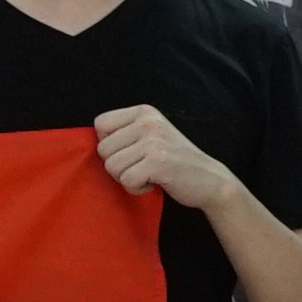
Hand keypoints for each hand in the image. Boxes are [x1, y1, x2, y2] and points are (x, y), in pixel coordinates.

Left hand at [93, 104, 235, 212]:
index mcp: (144, 112)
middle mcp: (148, 122)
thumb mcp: (150, 136)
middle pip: (103, 149)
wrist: (210, 180)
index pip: (100, 124)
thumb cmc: (174, 161)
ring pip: (112, 167)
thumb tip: (91, 142)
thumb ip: (125, 133)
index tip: (130, 153)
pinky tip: (153, 183)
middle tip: (142, 167)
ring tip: (148, 175)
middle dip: (118, 166)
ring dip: (127, 179)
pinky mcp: (157, 162)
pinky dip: (136, 189)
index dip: (109, 145)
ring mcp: (153, 141)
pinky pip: (126, 180)